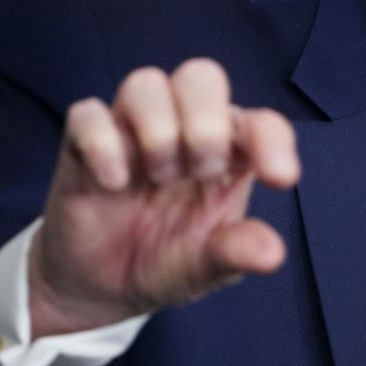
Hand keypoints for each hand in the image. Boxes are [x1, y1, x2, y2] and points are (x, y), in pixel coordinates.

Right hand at [27, 58, 298, 338]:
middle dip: (206, 124)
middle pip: (201, 76)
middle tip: (201, 172)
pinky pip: (87, 114)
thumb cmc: (168, 261)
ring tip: (159, 178)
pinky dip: (103, 143)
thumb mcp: (208, 267)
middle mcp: (184, 129)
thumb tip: (272, 253)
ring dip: (158, 131)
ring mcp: (132, 131)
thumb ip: (237, 252)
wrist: (103, 289)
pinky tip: (114, 183)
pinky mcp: (84, 146)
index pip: (261, 122)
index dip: (273, 140)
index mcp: (229, 152)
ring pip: (145, 83)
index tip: (280, 180)